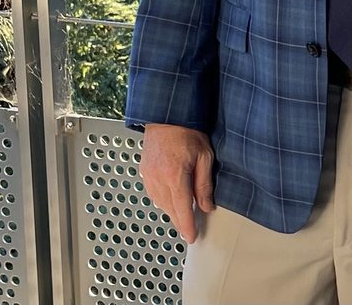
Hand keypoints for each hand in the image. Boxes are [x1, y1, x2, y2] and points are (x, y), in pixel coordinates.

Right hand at [138, 123, 214, 243]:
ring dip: (172, 210)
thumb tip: (207, 206)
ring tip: (184, 213)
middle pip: (170, 210)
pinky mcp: (144, 172)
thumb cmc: (188, 131)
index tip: (192, 237)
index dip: (187, 226)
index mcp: (175, 176)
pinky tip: (172, 198)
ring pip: (160, 204)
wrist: (166, 114)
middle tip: (190, 228)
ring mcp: (149, 176)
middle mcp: (158, 179)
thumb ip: (204, 183)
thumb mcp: (204, 155)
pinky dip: (163, 200)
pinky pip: (154, 194)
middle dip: (180, 221)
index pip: (182, 209)